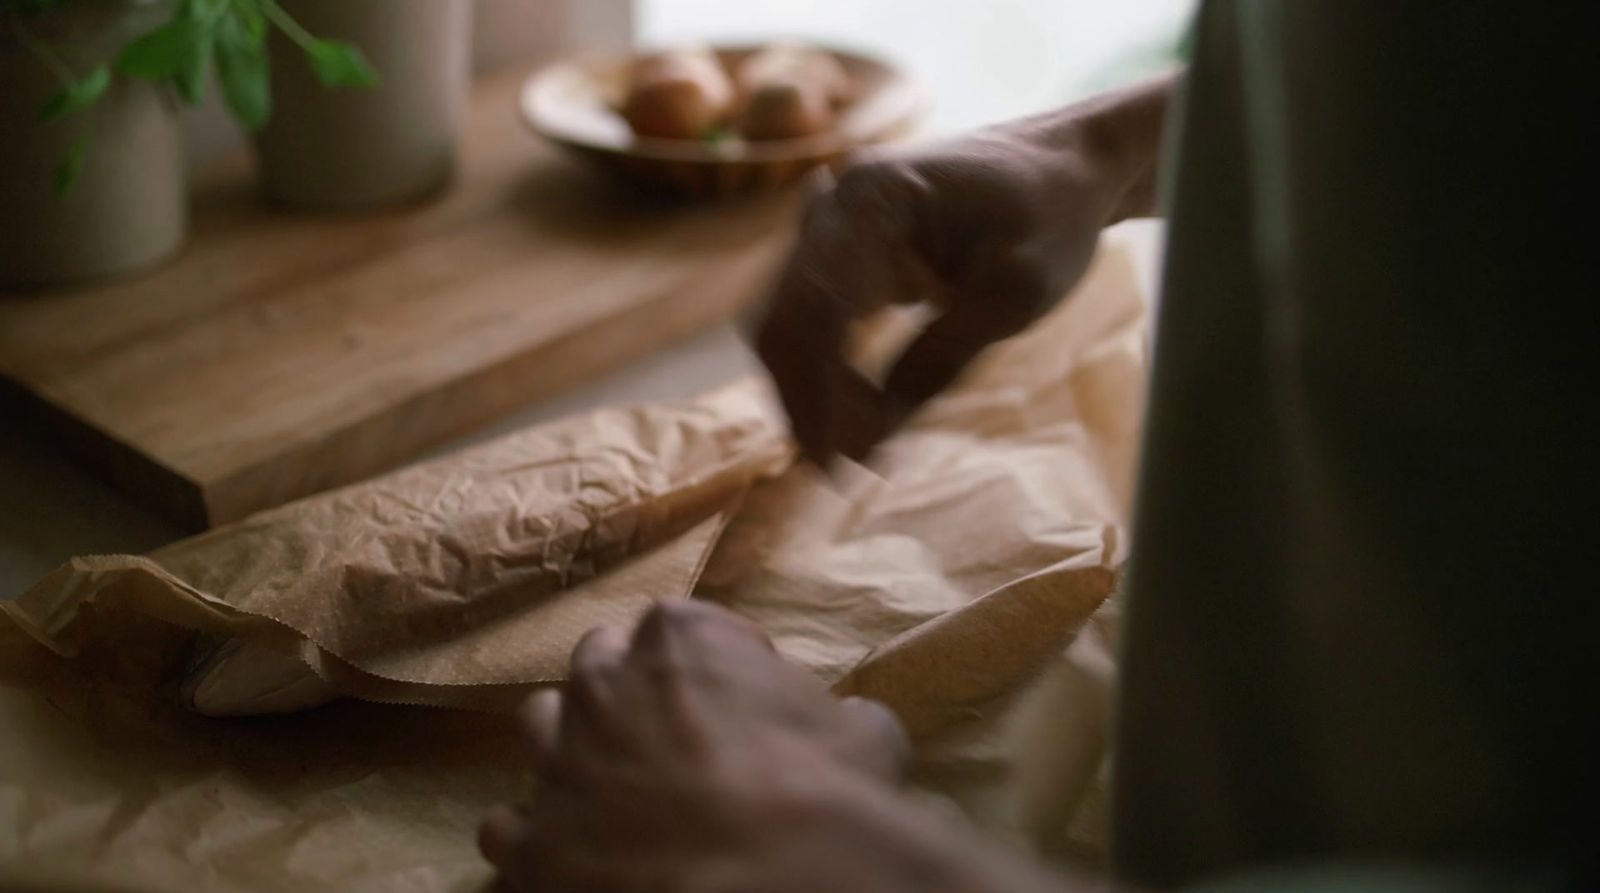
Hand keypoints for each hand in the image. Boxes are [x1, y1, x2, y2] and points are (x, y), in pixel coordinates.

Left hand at [478, 601, 909, 892]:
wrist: (777, 885)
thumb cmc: (830, 799)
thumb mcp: (864, 735)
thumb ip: (837, 715)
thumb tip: (850, 724)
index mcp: (679, 638)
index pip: (685, 628)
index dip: (719, 667)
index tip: (744, 702)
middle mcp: (602, 684)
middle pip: (599, 666)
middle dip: (630, 695)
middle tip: (673, 742)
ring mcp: (557, 762)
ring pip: (539, 729)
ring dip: (571, 750)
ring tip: (614, 791)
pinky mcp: (531, 844)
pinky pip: (507, 828)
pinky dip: (534, 839)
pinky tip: (573, 858)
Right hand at [754, 126, 1117, 463]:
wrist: (1064, 167)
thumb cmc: (1051, 219)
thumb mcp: (1013, 297)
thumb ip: (938, 362)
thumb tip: (868, 443)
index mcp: (874, 197)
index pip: (818, 306)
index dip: (817, 393)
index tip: (836, 463)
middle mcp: (834, 205)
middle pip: (784, 320)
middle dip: (807, 402)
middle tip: (844, 473)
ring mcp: (830, 228)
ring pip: (787, 327)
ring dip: (813, 393)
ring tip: (862, 451)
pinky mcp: (840, 254)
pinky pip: (811, 322)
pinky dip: (827, 374)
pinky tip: (861, 416)